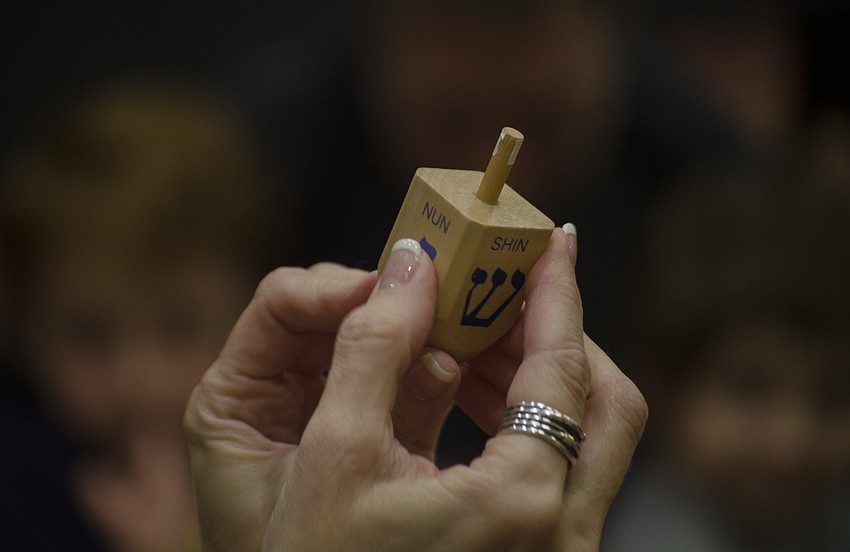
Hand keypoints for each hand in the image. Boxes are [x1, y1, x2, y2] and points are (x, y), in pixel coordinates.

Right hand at [184, 229, 646, 550]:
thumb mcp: (331, 453)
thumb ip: (372, 344)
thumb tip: (409, 262)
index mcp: (521, 504)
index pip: (564, 367)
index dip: (558, 291)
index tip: (557, 239)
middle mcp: (564, 536)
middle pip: (602, 403)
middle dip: (556, 333)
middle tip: (502, 290)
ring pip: (587, 437)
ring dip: (536, 375)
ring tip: (469, 335)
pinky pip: (560, 469)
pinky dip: (524, 418)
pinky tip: (463, 396)